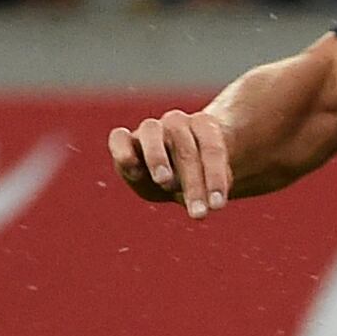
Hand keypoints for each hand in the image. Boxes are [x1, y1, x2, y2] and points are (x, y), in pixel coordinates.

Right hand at [108, 107, 232, 219]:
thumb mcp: (208, 182)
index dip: (216, 178)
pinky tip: (133, 171)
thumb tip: (211, 202)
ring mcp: (150, 128)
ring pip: (151, 131)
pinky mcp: (124, 140)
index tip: (218, 206)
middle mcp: (178, 122)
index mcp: (204, 126)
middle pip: (185, 149)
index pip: (212, 149)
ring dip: (157, 156)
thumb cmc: (195, 176)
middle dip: (193, 184)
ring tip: (164, 181)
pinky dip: (122, 151)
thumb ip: (210, 186)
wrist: (171, 170)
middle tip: (199, 213)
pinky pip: (118, 138)